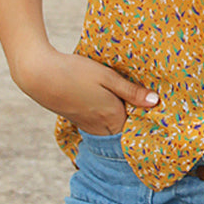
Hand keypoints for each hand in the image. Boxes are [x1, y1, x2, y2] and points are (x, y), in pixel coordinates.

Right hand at [11, 45, 159, 134]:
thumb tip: (156, 102)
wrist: (39, 75)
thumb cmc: (75, 72)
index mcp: (112, 118)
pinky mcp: (78, 120)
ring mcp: (88, 126)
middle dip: (137, 121)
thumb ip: (132, 92)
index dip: (150, 120)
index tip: (164, 113)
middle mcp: (101, 128)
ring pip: (112, 128)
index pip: (138, 128)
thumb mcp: (108, 77)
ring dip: (122, 119)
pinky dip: (108, 117)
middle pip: (125, 130)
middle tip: (152, 107)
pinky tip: (110, 103)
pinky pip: (100, 125)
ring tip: (133, 104)